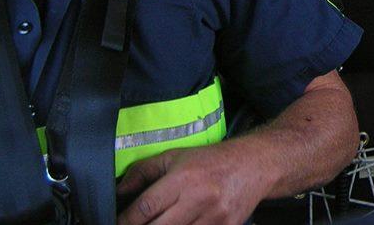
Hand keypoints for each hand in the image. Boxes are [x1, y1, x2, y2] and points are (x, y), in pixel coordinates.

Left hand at [116, 144, 266, 224]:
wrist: (256, 164)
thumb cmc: (213, 160)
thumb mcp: (176, 156)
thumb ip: (143, 171)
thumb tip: (118, 190)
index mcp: (183, 178)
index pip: (144, 209)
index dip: (124, 221)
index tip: (116, 223)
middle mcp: (199, 199)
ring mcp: (214, 218)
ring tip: (160, 223)